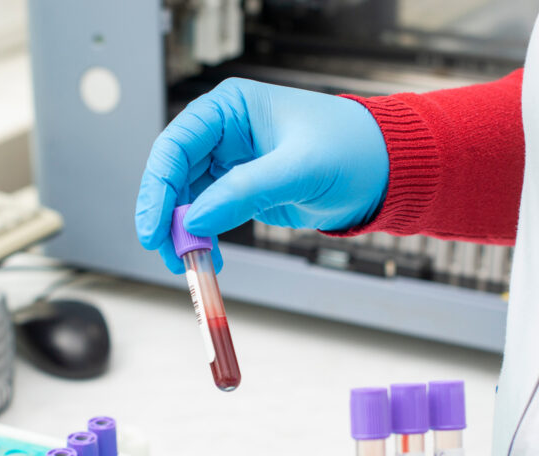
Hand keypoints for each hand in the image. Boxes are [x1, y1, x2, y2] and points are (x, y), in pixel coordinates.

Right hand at [135, 78, 388, 272]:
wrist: (384, 172)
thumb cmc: (351, 150)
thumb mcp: (298, 169)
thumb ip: (244, 192)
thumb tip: (195, 221)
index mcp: (231, 108)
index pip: (176, 145)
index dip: (159, 187)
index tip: (154, 226)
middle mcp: (225, 133)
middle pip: (175, 175)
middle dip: (168, 216)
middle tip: (168, 253)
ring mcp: (232, 163)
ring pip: (188, 200)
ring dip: (184, 233)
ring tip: (189, 264)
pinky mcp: (243, 191)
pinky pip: (210, 215)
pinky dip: (205, 238)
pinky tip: (211, 258)